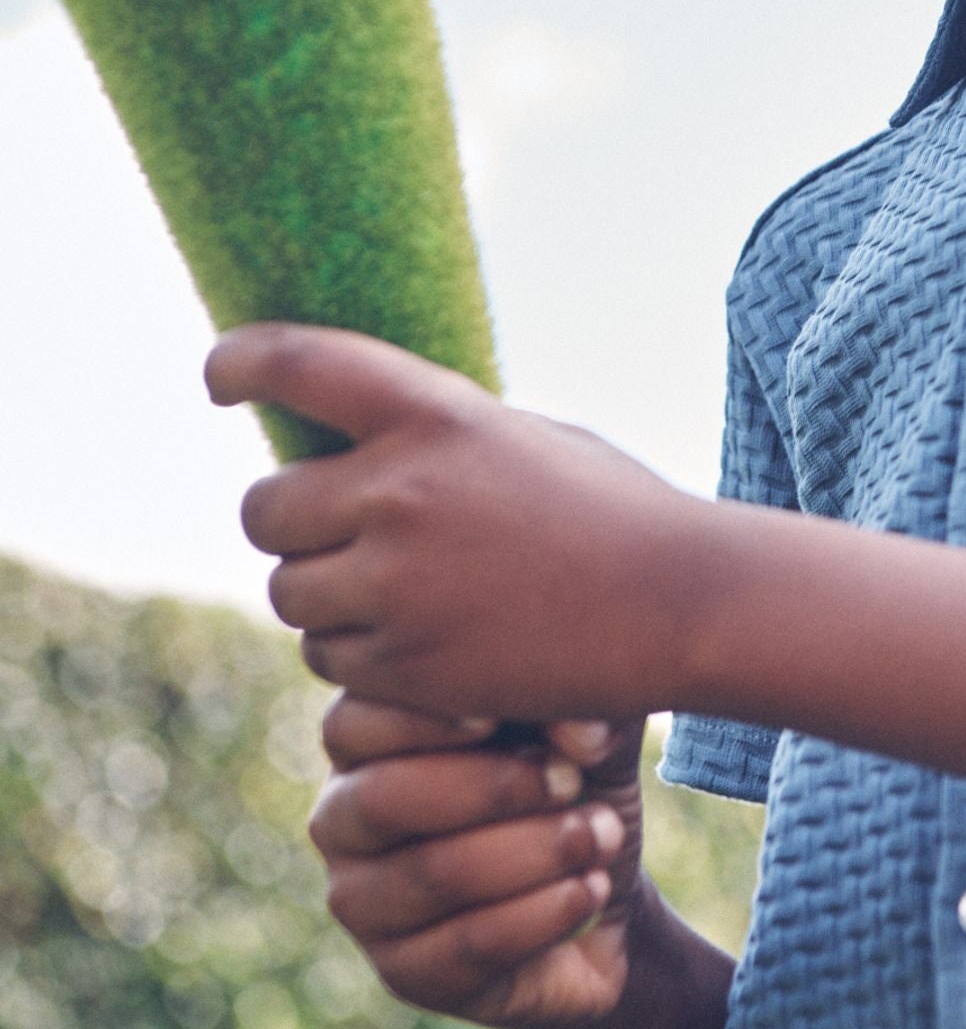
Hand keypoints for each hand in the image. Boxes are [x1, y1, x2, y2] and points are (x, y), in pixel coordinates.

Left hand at [207, 324, 716, 722]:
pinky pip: (331, 661)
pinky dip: (361, 657)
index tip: (221, 377)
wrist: (681, 605)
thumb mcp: (524, 440)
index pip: (297, 364)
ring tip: (397, 597)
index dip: (240, 362)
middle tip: (335, 534)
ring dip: (324, 596)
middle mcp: (400, 492)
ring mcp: (397, 584)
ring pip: (290, 594)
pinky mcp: (407, 665)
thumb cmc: (615, 511)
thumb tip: (345, 446)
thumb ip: (432, 438)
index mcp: (434, 414)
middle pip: (265, 509)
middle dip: (292, 524)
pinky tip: (426, 646)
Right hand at [309, 697, 649, 1028]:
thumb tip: (583, 731)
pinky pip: (468, 945)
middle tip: (572, 781)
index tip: (496, 718)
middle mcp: (344, 821)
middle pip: (383, 800)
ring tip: (601, 837)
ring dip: (535, 852)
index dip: (417, 720)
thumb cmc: (573, 787)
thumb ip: (580, 704)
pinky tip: (591, 889)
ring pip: (433, 875)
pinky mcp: (404, 973)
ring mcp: (364, 904)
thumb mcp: (586, 729)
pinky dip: (544, 913)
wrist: (596, 893)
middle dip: (492, 788)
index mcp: (366, 744)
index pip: (350, 723)